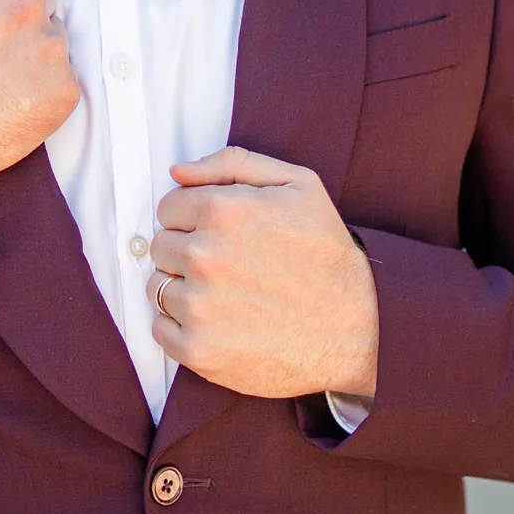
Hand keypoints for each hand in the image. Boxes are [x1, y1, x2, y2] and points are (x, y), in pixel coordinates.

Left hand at [148, 148, 378, 400]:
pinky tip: (219, 323)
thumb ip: (233, 164)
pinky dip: (181, 327)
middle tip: (229, 268)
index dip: (194, 219)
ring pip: (158, 287)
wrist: (355, 331)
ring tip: (227, 296)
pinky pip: (160, 329)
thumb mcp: (298, 185)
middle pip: (160, 247)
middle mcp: (203, 255)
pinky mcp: (198, 349)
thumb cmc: (327, 255)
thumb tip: (178, 172)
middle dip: (187, 253)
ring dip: (184, 290)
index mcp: (222, 210)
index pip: (168, 208)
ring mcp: (198, 305)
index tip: (221, 236)